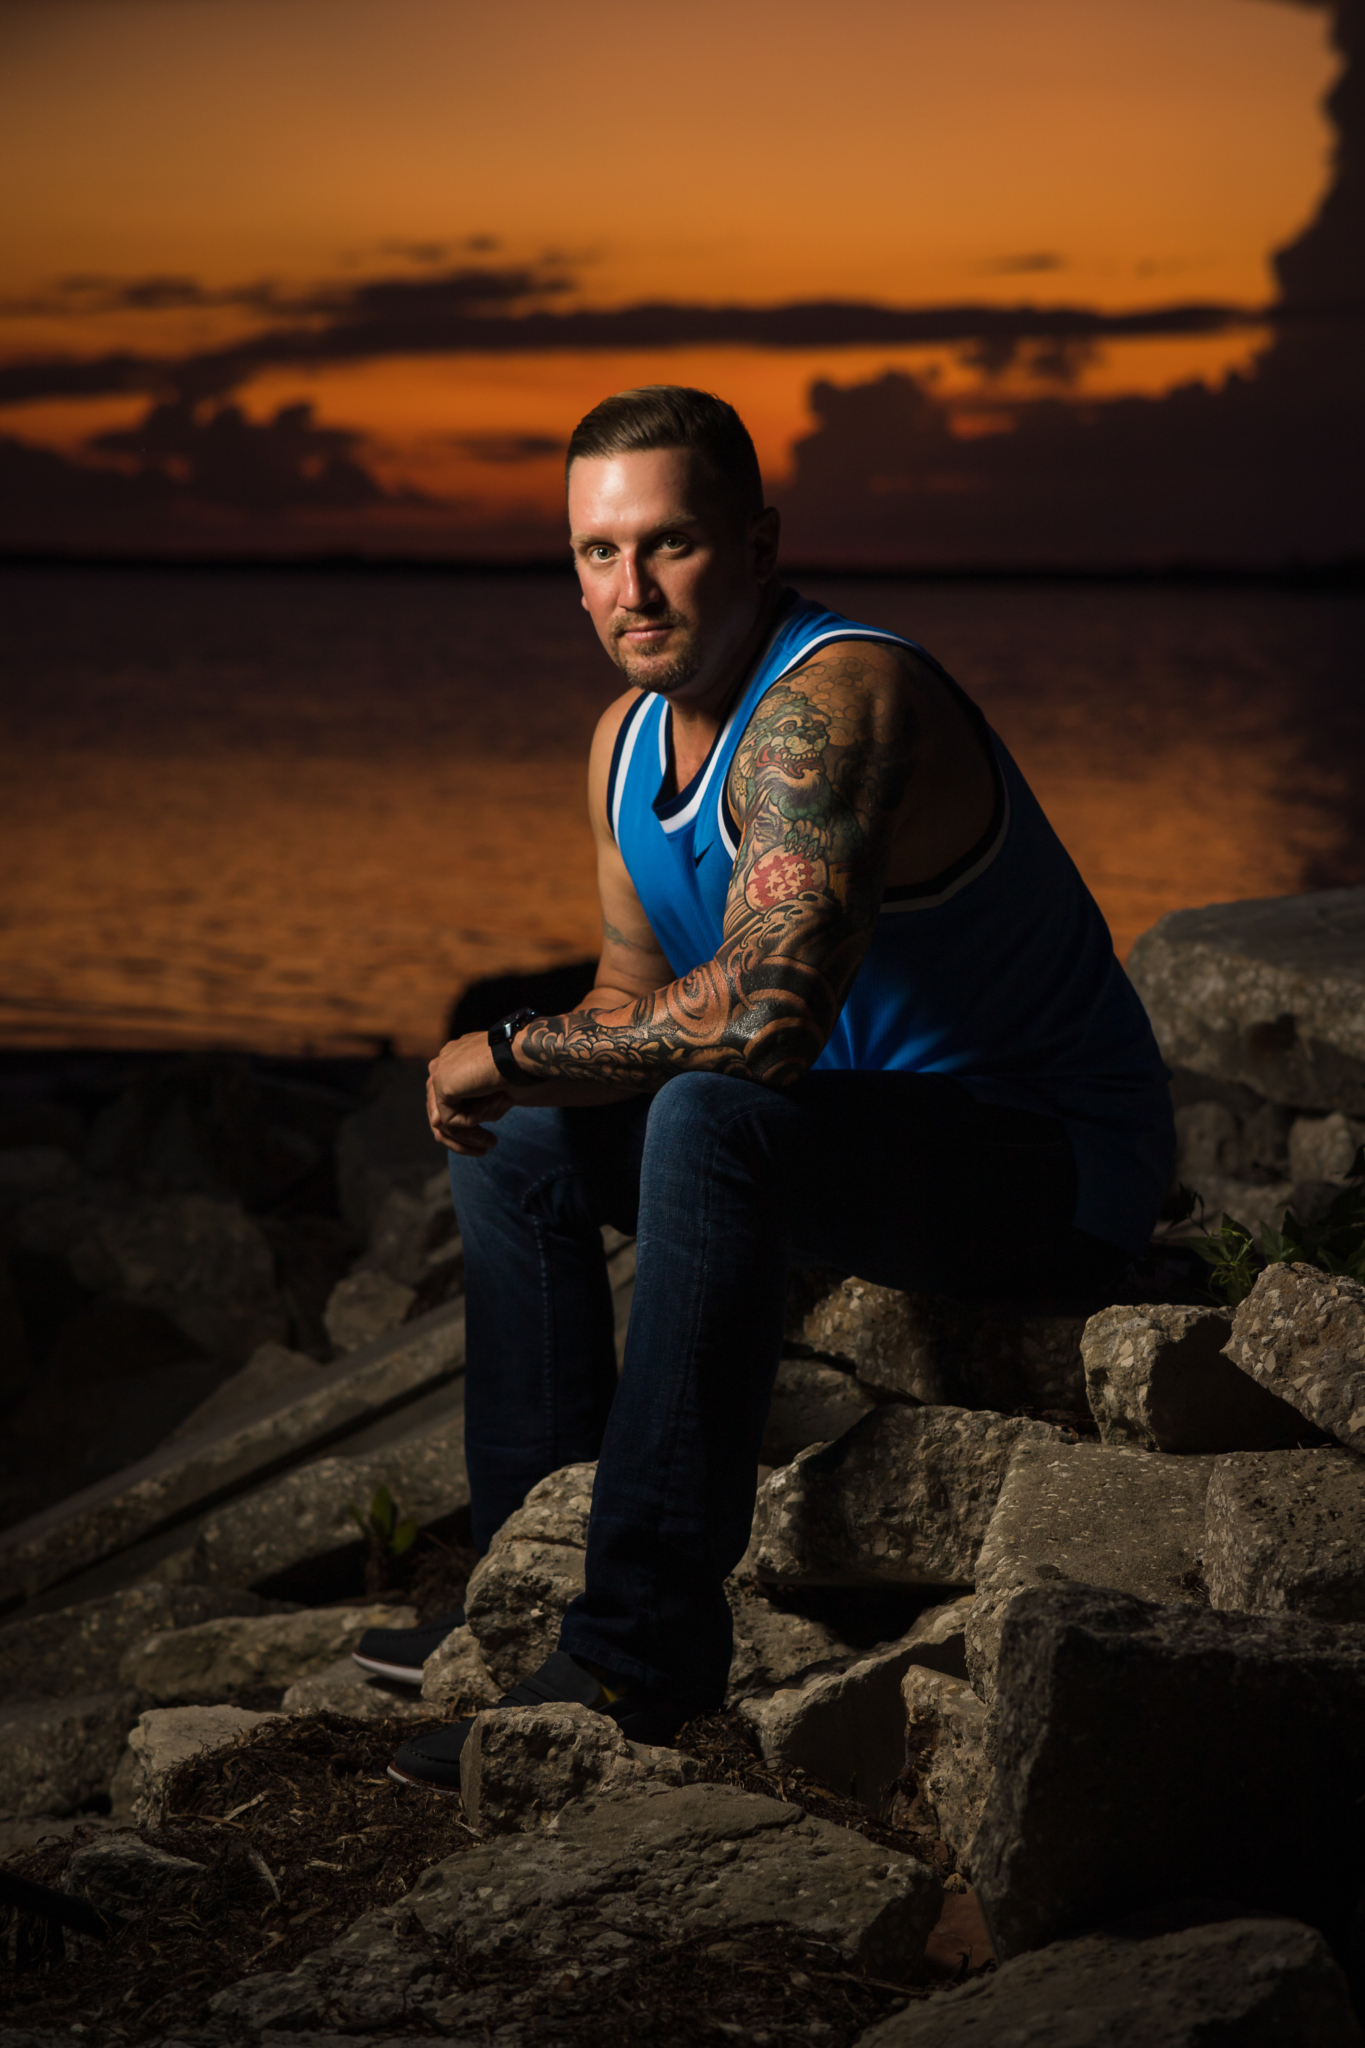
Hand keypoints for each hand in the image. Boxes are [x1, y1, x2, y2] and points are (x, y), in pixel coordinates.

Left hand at [427, 1033, 513, 1155]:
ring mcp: (440, 1071)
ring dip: (469, 1136)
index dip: (465, 1122)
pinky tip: (490, 1120)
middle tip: (486, 1147)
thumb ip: (469, 1106)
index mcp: (456, 1058)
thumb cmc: (517, 1070)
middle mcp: (444, 1062)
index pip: (449, 1098)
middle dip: (463, 1136)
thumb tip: (437, 1124)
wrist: (521, 1054)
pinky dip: (472, 1127)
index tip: (487, 1139)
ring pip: (445, 1119)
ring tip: (491, 1143)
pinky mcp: (442, 1084)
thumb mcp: (492, 1093)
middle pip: (441, 1110)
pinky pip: (451, 1120)